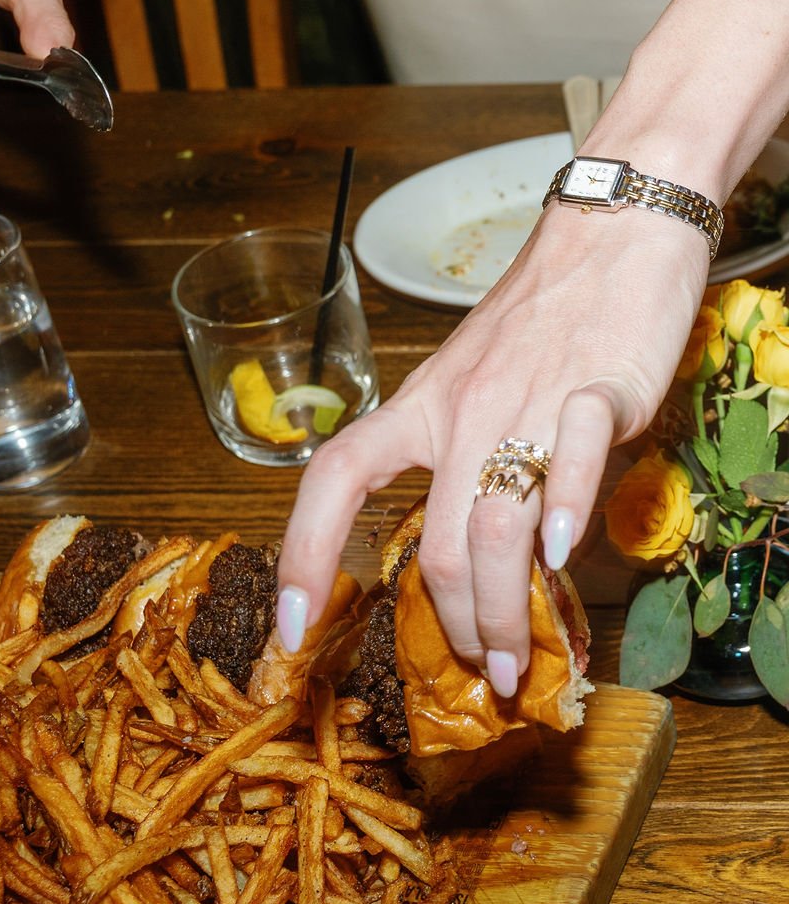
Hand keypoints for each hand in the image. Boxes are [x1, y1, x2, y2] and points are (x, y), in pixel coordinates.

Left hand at [276, 203, 708, 693]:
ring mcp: (526, 400)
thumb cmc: (539, 315)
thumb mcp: (469, 383)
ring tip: (517, 662)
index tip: (291, 626)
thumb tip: (467, 555)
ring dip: (503, 611)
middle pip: (434, 543)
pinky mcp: (599, 387)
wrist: (612, 230)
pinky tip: (561, 559)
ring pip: (493, 525)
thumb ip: (460, 460)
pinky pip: (574, 456)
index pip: (334, 479)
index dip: (301, 553)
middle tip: (481, 673)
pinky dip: (567, 513)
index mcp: (418, 407)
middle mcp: (460, 412)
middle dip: (454, 626)